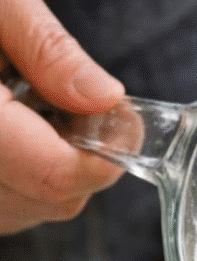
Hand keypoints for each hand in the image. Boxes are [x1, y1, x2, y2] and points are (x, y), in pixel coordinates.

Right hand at [0, 0, 124, 234]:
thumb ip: (45, 48)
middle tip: (77, 107)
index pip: (55, 177)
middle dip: (77, 162)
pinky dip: (14, 181)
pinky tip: (11, 136)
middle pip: (44, 202)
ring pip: (19, 212)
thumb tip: (104, 99)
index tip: (122, 123)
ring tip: (30, 111)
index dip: (103, 157)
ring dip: (45, 175)